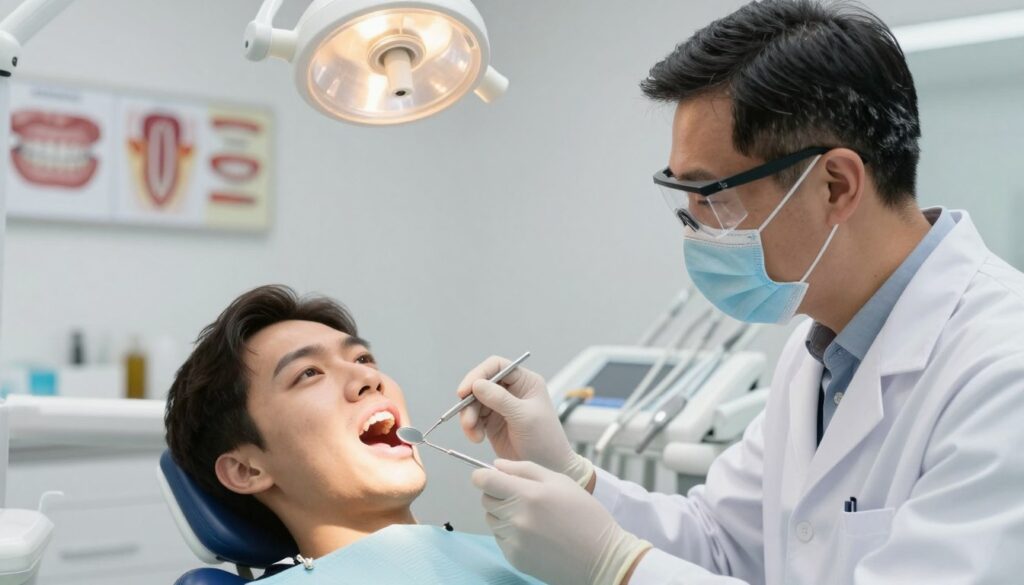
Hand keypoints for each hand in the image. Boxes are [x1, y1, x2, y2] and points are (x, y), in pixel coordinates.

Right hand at [457, 355, 591, 484]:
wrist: (549, 468)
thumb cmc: (545, 440)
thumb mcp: (524, 417)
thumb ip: (500, 399)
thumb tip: (477, 384)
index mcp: (525, 382)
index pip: (497, 366)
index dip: (478, 374)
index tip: (465, 390)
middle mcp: (512, 390)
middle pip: (481, 384)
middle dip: (470, 401)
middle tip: (467, 419)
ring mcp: (501, 406)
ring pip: (474, 402)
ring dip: (468, 417)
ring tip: (473, 433)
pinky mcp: (492, 422)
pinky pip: (474, 418)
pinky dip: (471, 427)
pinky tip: (477, 438)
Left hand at [473, 459, 650, 584]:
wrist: (601, 557)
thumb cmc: (584, 516)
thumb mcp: (560, 481)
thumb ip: (524, 469)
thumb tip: (496, 465)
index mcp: (527, 495)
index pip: (484, 481)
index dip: (483, 476)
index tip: (489, 477)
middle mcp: (516, 518)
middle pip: (486, 500)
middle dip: (497, 494)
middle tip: (521, 497)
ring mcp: (514, 540)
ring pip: (492, 519)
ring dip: (503, 514)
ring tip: (532, 516)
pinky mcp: (514, 557)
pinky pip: (500, 539)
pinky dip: (510, 533)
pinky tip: (534, 534)